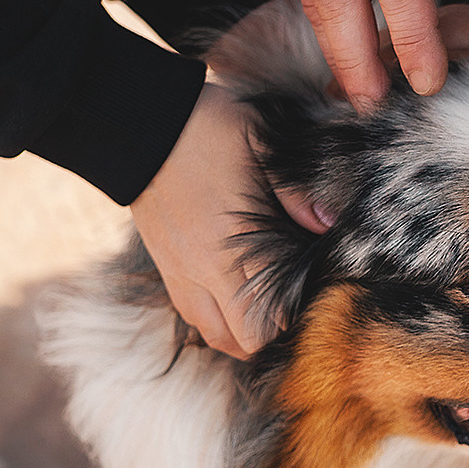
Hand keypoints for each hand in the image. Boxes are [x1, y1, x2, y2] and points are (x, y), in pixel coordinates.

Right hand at [131, 81, 325, 357]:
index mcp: (232, 249)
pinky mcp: (166, 269)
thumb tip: (328, 224)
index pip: (267, 321)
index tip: (313, 295)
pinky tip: (233, 290)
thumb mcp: (263, 147)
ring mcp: (181, 275)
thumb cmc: (208, 130)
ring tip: (265, 303)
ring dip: (243, 330)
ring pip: (216, 336)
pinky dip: (217, 317)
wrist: (140, 124)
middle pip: (244, 343)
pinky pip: (193, 318)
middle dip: (272, 333)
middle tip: (294, 302)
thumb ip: (296, 192)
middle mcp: (204, 273)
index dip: (295, 320)